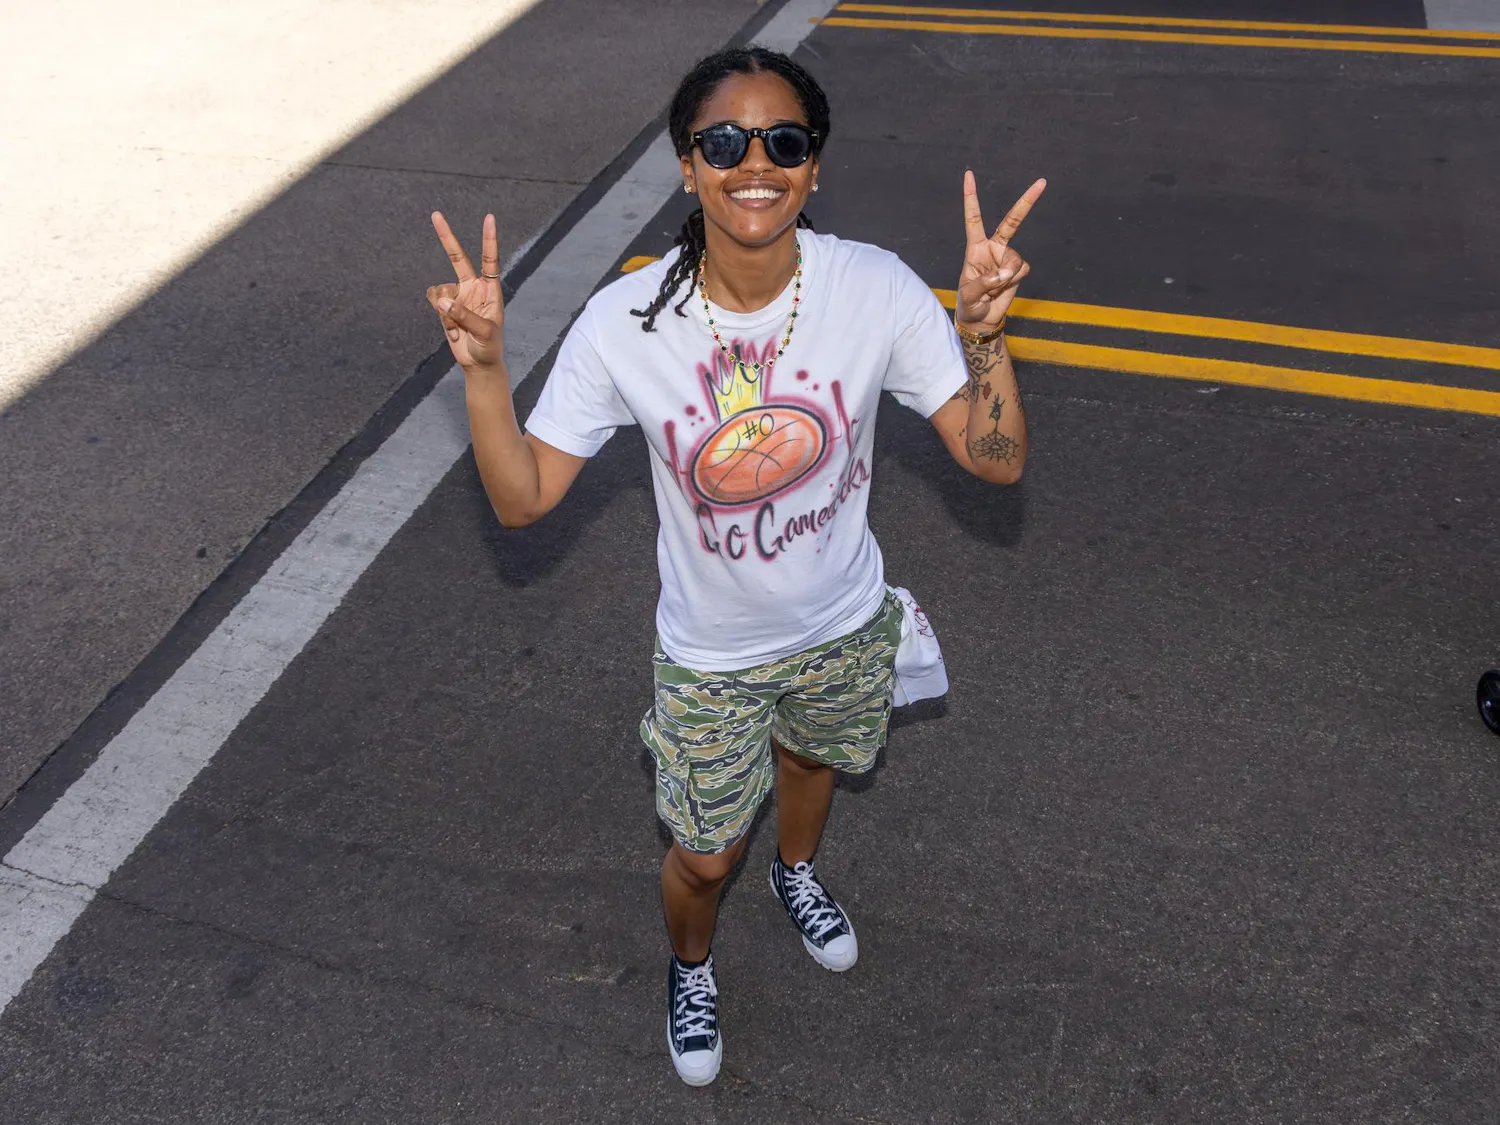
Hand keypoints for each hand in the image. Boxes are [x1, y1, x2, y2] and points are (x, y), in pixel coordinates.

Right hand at [426, 212, 504, 367]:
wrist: (478, 363)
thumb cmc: (489, 347)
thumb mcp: (484, 332)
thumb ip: (464, 315)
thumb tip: (444, 299)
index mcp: (490, 290)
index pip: (490, 260)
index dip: (488, 239)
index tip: (489, 218)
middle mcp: (473, 288)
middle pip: (458, 257)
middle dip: (446, 237)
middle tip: (436, 214)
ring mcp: (458, 296)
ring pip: (441, 290)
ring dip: (447, 312)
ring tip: (461, 329)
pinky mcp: (445, 307)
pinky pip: (435, 302)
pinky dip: (441, 317)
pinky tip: (453, 330)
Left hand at [955, 173, 1045, 333]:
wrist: (982, 319)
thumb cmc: (969, 304)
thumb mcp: (969, 295)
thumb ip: (984, 282)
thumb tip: (1005, 272)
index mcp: (975, 247)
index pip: (974, 218)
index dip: (971, 197)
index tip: (969, 174)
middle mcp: (993, 247)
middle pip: (1012, 221)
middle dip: (1027, 202)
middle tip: (1042, 182)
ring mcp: (1007, 257)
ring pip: (1015, 260)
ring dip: (1006, 276)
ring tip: (994, 288)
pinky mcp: (1018, 269)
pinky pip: (1022, 270)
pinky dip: (1013, 280)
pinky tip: (1003, 287)